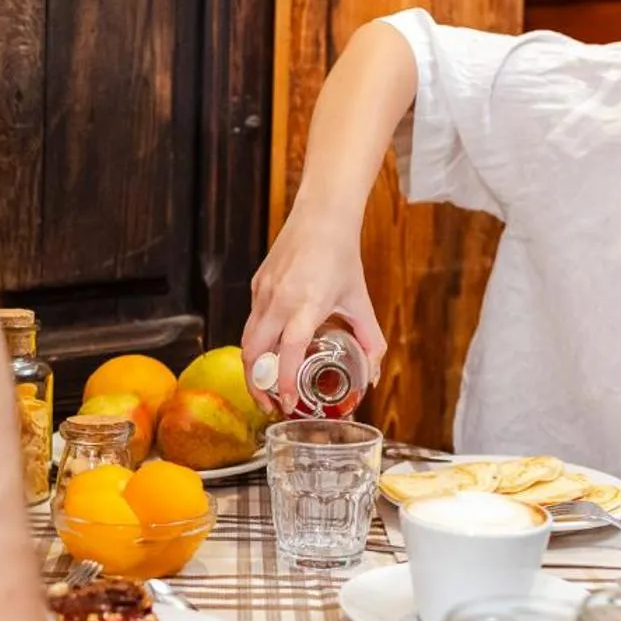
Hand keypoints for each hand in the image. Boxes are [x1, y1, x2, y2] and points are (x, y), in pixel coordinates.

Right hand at [240, 200, 385, 412]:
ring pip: (247, 340)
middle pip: (253, 354)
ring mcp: (263, 292)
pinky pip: (251, 321)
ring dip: (253, 368)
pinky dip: (257, 342)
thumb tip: (373, 374)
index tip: (287, 404)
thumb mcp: (360, 301)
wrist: (321, 215)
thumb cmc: (341, 256)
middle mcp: (279, 300)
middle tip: (270, 405)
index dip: (283, 383)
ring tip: (267, 386)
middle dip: (257, 386)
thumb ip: (370, 340)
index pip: (287, 352)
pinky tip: (271, 351)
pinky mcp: (256, 285)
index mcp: (307, 305)